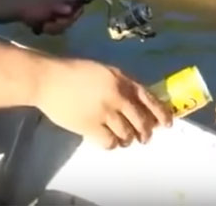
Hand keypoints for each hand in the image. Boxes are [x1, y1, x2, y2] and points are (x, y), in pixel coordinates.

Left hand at [18, 0, 83, 34]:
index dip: (76, 12)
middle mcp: (59, 0)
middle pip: (71, 15)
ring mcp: (50, 8)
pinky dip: (45, 27)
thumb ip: (59, 8)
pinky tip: (36, 27)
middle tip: (48, 27)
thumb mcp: (45, 8)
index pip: (78, 1)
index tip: (67, 20)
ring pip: (60, 22)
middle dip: (62, 24)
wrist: (8, 7)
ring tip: (41, 28)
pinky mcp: (43, 14)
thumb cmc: (29, 7)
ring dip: (52, 28)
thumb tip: (71, 9)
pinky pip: (50, 24)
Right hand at [36, 59, 172, 148]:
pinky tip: (108, 140)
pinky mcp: (90, 126)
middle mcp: (118, 96)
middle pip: (141, 121)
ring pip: (127, 134)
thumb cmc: (75, 72)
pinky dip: (112, 144)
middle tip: (144, 137)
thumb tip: (139, 103)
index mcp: (122, 80)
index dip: (161, 113)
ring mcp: (104, 112)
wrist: (48, 79)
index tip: (167, 123)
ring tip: (123, 139)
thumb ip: (123, 84)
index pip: (149, 99)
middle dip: (145, 132)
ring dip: (128, 139)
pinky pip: (110, 142)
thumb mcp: (105, 72)